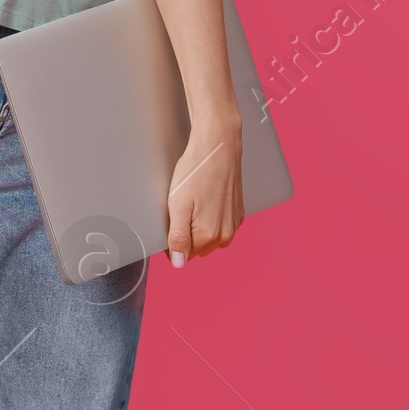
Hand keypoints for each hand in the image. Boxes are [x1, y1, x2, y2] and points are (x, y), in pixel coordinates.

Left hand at [166, 119, 243, 266]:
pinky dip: (211, 218)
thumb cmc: (196, 171)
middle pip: (197, 247)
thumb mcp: (178, 205)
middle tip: (181, 208)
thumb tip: (178, 263)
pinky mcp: (238, 212)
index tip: (170, 220)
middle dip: (187, 234)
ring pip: (210, 238)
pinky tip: (205, 199)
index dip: (172, 240)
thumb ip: (178, 238)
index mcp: (209, 235)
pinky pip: (221, 226)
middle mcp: (225, 233)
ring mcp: (234, 223)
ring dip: (199, 227)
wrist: (218, 146)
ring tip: (194, 202)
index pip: (184, 254)